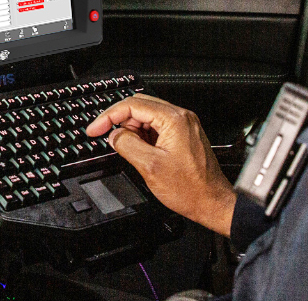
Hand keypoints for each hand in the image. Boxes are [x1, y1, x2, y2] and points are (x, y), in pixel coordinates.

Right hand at [86, 94, 236, 236]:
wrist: (212, 202)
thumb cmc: (190, 189)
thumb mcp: (149, 167)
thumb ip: (127, 145)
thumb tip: (114, 134)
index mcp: (174, 120)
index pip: (133, 105)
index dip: (108, 116)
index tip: (95, 129)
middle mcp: (181, 117)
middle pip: (140, 106)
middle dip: (119, 121)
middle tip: (105, 136)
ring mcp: (184, 125)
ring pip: (147, 116)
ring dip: (132, 129)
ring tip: (128, 150)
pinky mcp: (184, 135)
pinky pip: (157, 127)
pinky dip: (143, 135)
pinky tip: (140, 151)